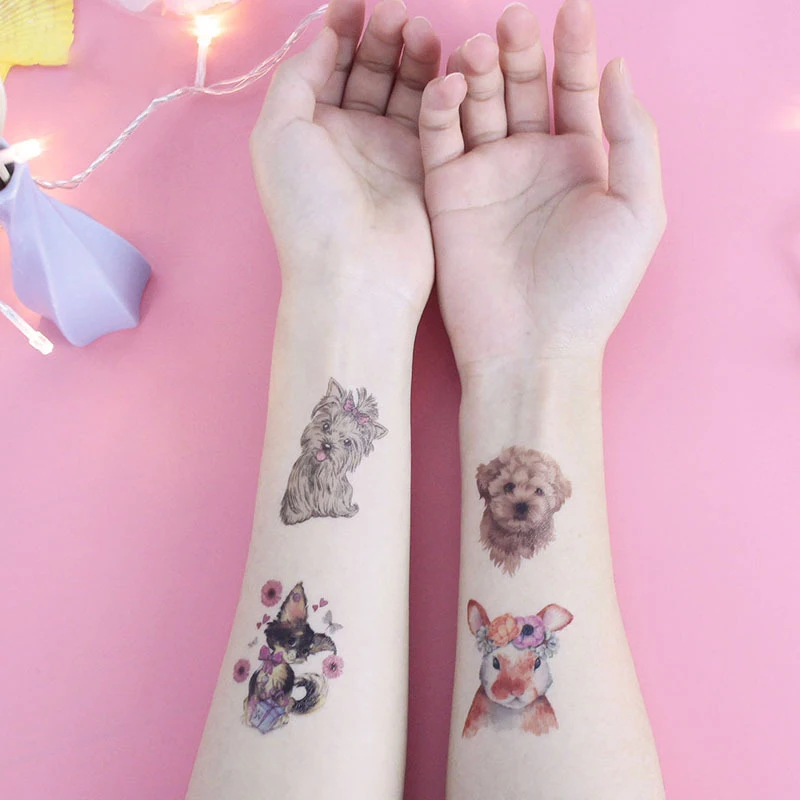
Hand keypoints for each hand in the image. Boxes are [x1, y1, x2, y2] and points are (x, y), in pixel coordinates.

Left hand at [251, 0, 440, 318]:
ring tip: (419, 30)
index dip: (340, 29)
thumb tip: (322, 37)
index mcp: (308, 128)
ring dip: (410, 54)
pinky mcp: (424, 166)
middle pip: (369, 70)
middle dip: (380, 37)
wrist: (355, 271)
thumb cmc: (308, 207)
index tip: (353, 2)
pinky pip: (433, 115)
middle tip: (396, 13)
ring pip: (403, 87)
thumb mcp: (277, 131)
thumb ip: (298, 76)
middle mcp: (348, 137)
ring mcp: (388, 151)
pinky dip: (436, 86)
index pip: (327, 65)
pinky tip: (439, 64)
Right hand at [419, 0, 666, 371]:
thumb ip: (632, 137)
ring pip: (479, 104)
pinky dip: (442, 107)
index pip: (575, 91)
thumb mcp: (638, 209)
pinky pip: (440, 137)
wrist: (530, 346)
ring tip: (483, 45)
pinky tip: (453, 86)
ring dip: (480, 69)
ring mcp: (487, 176)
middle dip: (521, 51)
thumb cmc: (591, 288)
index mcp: (581, 164)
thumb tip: (618, 69)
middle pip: (522, 88)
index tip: (573, 8)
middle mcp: (531, 163)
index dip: (575, 49)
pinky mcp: (446, 193)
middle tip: (515, 20)